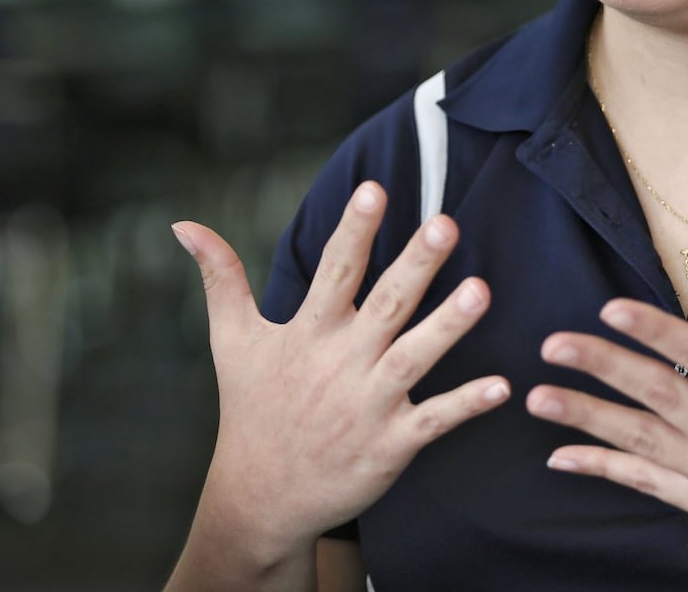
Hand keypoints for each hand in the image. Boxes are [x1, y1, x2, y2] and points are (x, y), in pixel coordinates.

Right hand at [173, 183, 509, 560]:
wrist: (260, 499)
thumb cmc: (252, 409)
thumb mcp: (232, 341)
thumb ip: (220, 278)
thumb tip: (184, 225)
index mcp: (309, 332)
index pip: (336, 270)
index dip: (354, 229)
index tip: (375, 188)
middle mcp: (342, 362)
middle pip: (386, 304)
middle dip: (416, 263)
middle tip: (447, 224)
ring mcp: (368, 404)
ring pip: (416, 357)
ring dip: (449, 326)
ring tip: (483, 290)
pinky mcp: (391, 444)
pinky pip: (434, 420)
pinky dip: (466, 405)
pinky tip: (503, 386)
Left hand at [526, 267, 687, 591]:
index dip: (654, 330)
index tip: (611, 305)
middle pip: (656, 396)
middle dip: (600, 367)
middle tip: (550, 341)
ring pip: (640, 443)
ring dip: (585, 419)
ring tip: (535, 398)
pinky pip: (647, 486)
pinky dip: (604, 470)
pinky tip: (562, 460)